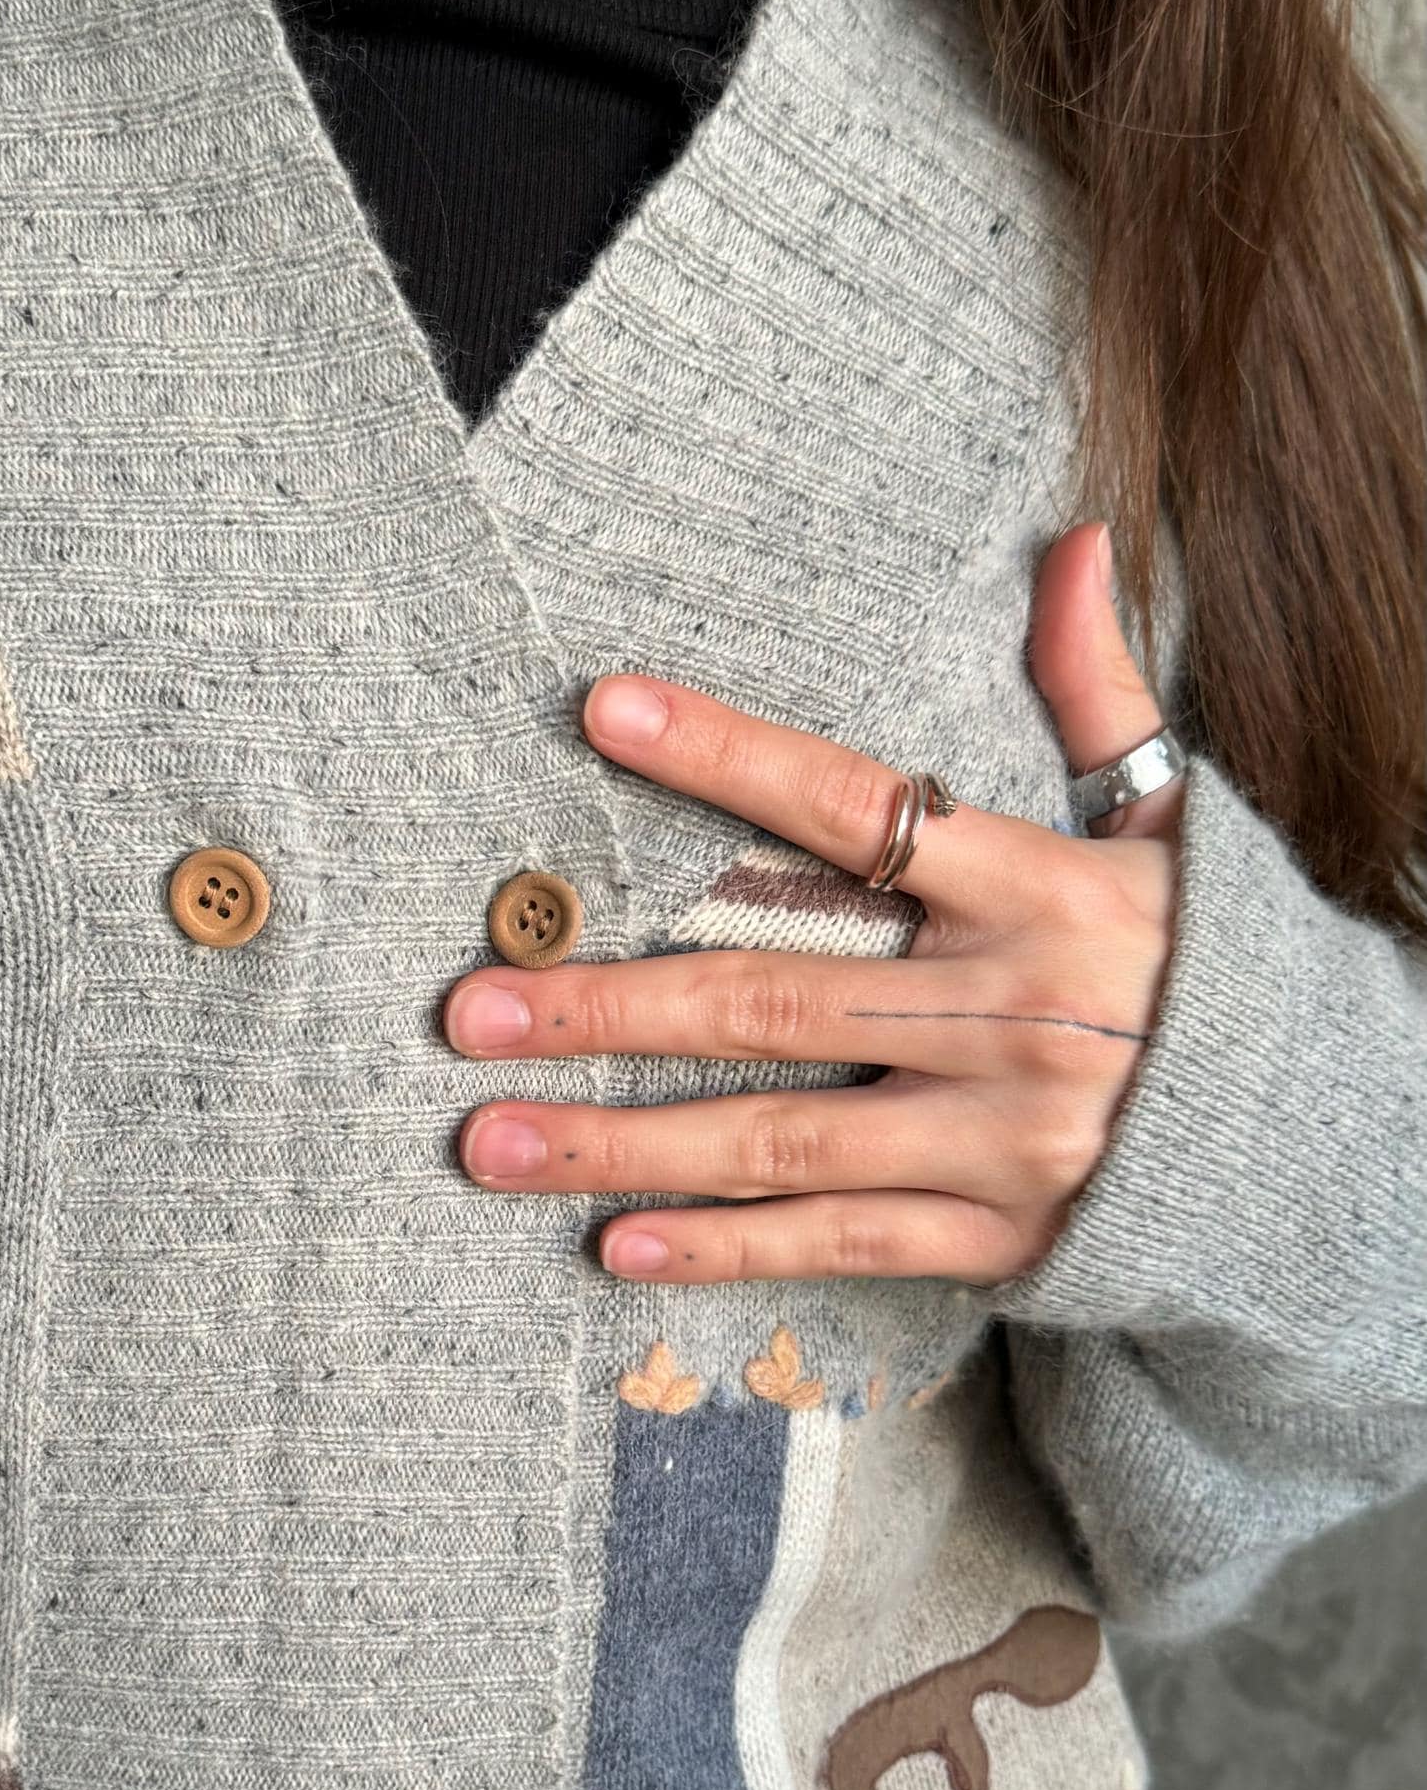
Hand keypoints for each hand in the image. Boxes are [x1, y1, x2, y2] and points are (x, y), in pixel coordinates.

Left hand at [446, 525, 1182, 1286]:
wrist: (1320, 1151)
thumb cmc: (1216, 968)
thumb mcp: (1173, 827)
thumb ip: (1099, 695)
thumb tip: (1071, 542)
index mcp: (1042, 893)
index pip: (860, 808)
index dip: (730, 755)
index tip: (604, 709)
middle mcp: (1008, 1017)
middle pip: (774, 999)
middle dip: (607, 1005)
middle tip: (470, 1006)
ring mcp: (999, 1141)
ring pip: (778, 1140)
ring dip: (619, 1141)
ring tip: (488, 1137)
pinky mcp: (997, 1239)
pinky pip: (839, 1244)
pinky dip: (725, 1247)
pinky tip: (614, 1242)